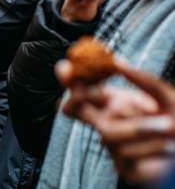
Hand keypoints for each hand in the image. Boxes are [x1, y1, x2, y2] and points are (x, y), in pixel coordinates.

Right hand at [56, 60, 174, 184]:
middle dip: (76, 99)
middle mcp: (110, 122)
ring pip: (107, 132)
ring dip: (139, 127)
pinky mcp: (123, 167)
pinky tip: (167, 146)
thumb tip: (118, 62)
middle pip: (76, 111)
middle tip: (83, 93)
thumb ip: (143, 79)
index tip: (65, 68)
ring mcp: (115, 145)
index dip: (71, 80)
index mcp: (116, 103)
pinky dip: (149, 145)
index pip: (85, 91)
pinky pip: (124, 152)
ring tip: (168, 126)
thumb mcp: (166, 95)